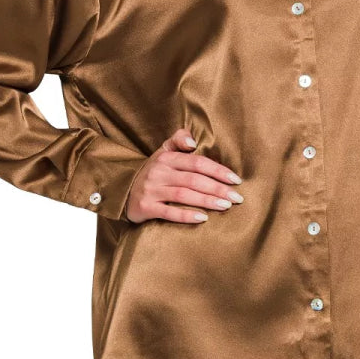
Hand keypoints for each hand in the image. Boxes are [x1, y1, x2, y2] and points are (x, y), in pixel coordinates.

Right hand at [124, 128, 243, 223]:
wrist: (123, 192)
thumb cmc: (152, 172)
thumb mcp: (163, 152)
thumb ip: (179, 140)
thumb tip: (193, 141)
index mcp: (166, 158)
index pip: (197, 162)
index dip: (218, 171)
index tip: (236, 180)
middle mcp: (159, 172)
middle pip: (194, 179)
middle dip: (218, 188)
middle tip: (237, 198)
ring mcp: (151, 190)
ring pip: (184, 195)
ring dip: (207, 200)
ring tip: (226, 206)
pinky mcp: (145, 207)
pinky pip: (169, 212)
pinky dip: (187, 215)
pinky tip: (204, 218)